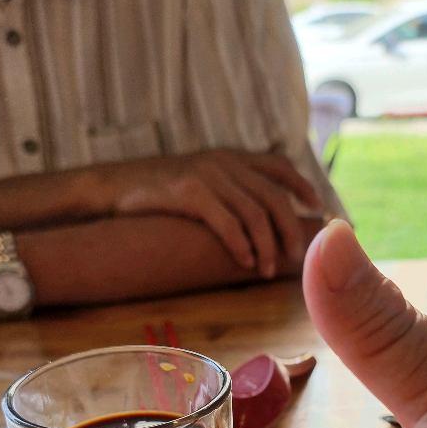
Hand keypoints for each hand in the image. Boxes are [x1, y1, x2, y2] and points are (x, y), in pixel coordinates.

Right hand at [111, 150, 321, 277]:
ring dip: (266, 246)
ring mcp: (206, 174)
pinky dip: (241, 245)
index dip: (302, 187)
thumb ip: (228, 192)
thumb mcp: (198, 182)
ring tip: (266, 270)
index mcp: (230, 157)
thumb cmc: (154, 194)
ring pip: (255, 212)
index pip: (278, 165)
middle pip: (274, 196)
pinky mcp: (188, 192)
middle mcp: (223, 161)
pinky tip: (246, 263)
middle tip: (294, 258)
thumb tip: (258, 222)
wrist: (108, 187)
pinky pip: (227, 221)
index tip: (318, 210)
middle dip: (290, 230)